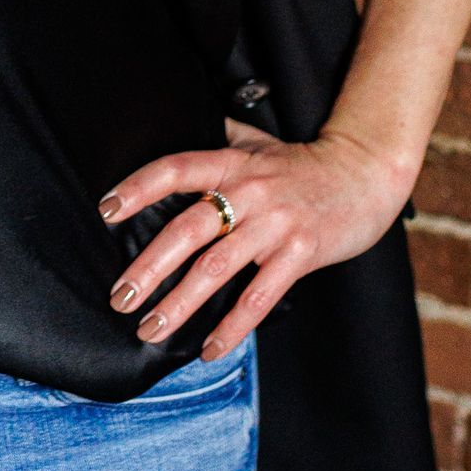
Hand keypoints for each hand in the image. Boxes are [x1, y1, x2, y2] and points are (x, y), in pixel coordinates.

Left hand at [99, 116, 413, 361]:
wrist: (364, 175)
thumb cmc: (302, 163)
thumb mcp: (257, 141)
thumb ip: (218, 136)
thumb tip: (174, 121)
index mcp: (232, 164)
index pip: (176, 169)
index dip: (139, 187)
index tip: (106, 211)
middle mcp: (249, 192)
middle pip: (188, 229)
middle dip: (149, 267)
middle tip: (120, 298)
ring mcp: (275, 224)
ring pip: (217, 269)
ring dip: (180, 304)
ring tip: (150, 329)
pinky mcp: (300, 254)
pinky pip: (260, 297)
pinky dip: (232, 327)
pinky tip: (208, 348)